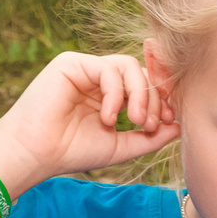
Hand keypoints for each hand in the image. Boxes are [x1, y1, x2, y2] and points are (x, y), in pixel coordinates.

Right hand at [0, 52, 176, 196]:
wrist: (36, 154)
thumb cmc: (72, 152)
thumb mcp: (121, 146)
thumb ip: (149, 136)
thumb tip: (180, 125)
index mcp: (109, 95)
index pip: (145, 84)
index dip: (162, 98)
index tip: (168, 121)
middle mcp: (98, 78)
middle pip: (142, 72)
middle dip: (154, 98)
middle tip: (148, 125)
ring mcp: (85, 68)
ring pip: (129, 66)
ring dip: (139, 94)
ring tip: (134, 121)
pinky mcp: (71, 63)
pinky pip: (108, 68)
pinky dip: (115, 93)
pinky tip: (106, 117)